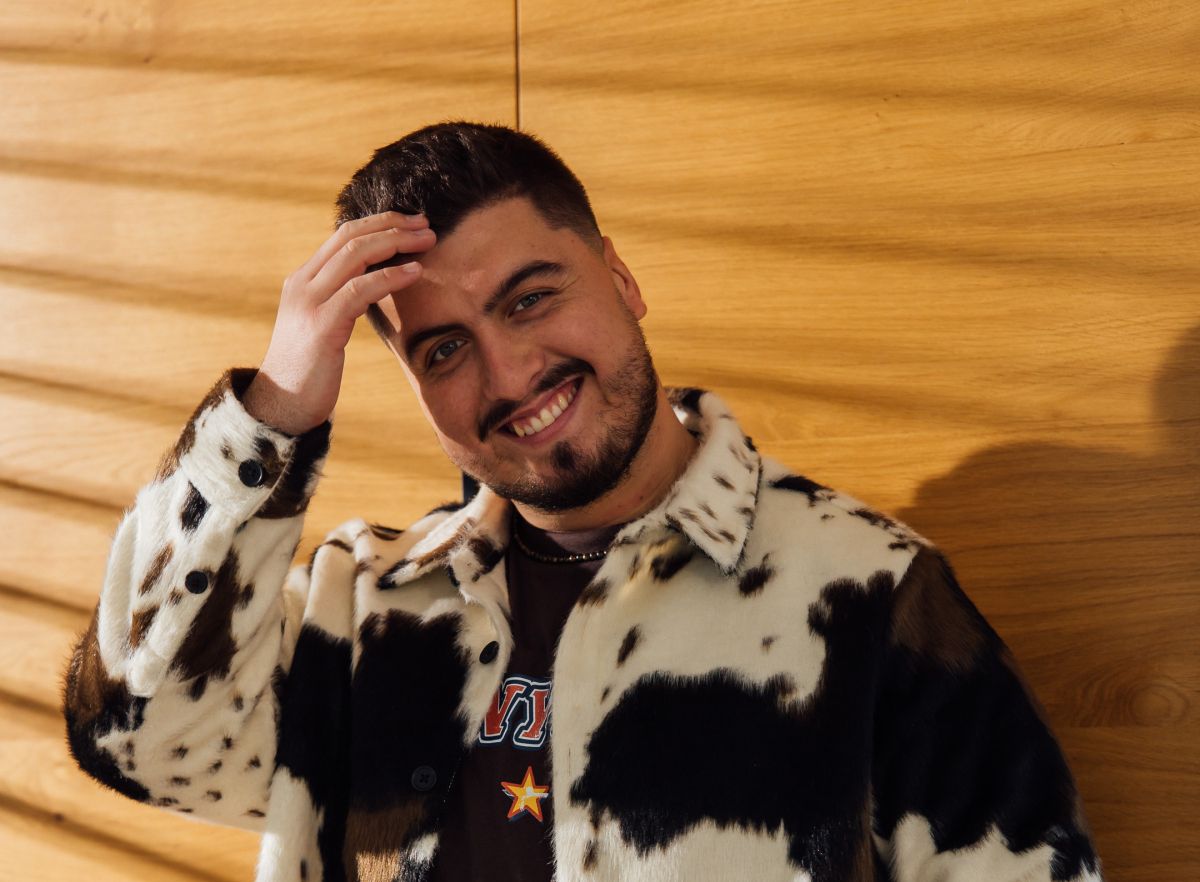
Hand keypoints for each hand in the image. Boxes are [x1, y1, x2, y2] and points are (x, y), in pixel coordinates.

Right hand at [243, 211, 434, 433]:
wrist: (281, 405)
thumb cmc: (310, 368)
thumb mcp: (323, 323)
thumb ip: (342, 299)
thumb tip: (376, 284)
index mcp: (303, 279)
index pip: (343, 234)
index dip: (380, 222)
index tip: (412, 222)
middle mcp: (302, 284)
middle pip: (350, 236)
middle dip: (392, 225)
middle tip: (426, 224)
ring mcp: (309, 303)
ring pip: (355, 255)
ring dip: (396, 243)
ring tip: (427, 241)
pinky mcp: (321, 326)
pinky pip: (360, 290)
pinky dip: (391, 277)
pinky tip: (415, 273)